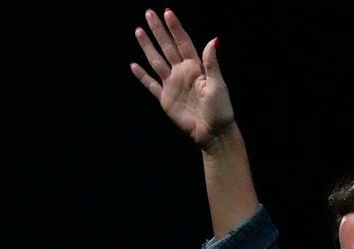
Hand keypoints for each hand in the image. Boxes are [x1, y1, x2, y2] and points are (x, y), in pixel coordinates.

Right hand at [130, 9, 234, 147]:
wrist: (212, 132)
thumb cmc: (220, 109)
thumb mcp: (218, 84)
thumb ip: (211, 63)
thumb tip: (213, 40)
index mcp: (196, 67)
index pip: (183, 42)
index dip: (175, 28)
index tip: (167, 12)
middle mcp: (182, 72)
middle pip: (167, 47)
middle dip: (158, 30)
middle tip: (148, 13)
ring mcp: (172, 85)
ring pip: (156, 61)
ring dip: (147, 46)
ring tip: (139, 31)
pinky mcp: (165, 99)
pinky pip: (150, 84)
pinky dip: (142, 75)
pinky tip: (134, 65)